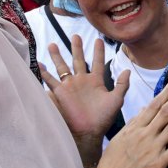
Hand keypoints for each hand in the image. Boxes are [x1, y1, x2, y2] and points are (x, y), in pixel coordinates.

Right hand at [41, 35, 128, 167]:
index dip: (98, 51)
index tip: (99, 40)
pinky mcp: (61, 93)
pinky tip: (39, 63)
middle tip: (75, 35)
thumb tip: (128, 70)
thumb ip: (122, 84)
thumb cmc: (103, 118)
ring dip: (58, 56)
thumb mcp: (116, 100)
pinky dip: (44, 72)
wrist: (89, 132)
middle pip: (79, 60)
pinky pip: (50, 80)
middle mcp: (82, 81)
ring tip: (52, 44)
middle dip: (77, 48)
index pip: (98, 62)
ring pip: (63, 66)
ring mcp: (71, 86)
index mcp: (96, 81)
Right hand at [89, 76, 167, 167]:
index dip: (166, 91)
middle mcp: (145, 135)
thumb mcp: (119, 139)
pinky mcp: (158, 163)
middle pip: (165, 111)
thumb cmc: (111, 163)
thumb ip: (133, 123)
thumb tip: (144, 108)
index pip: (153, 105)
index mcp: (135, 128)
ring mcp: (152, 148)